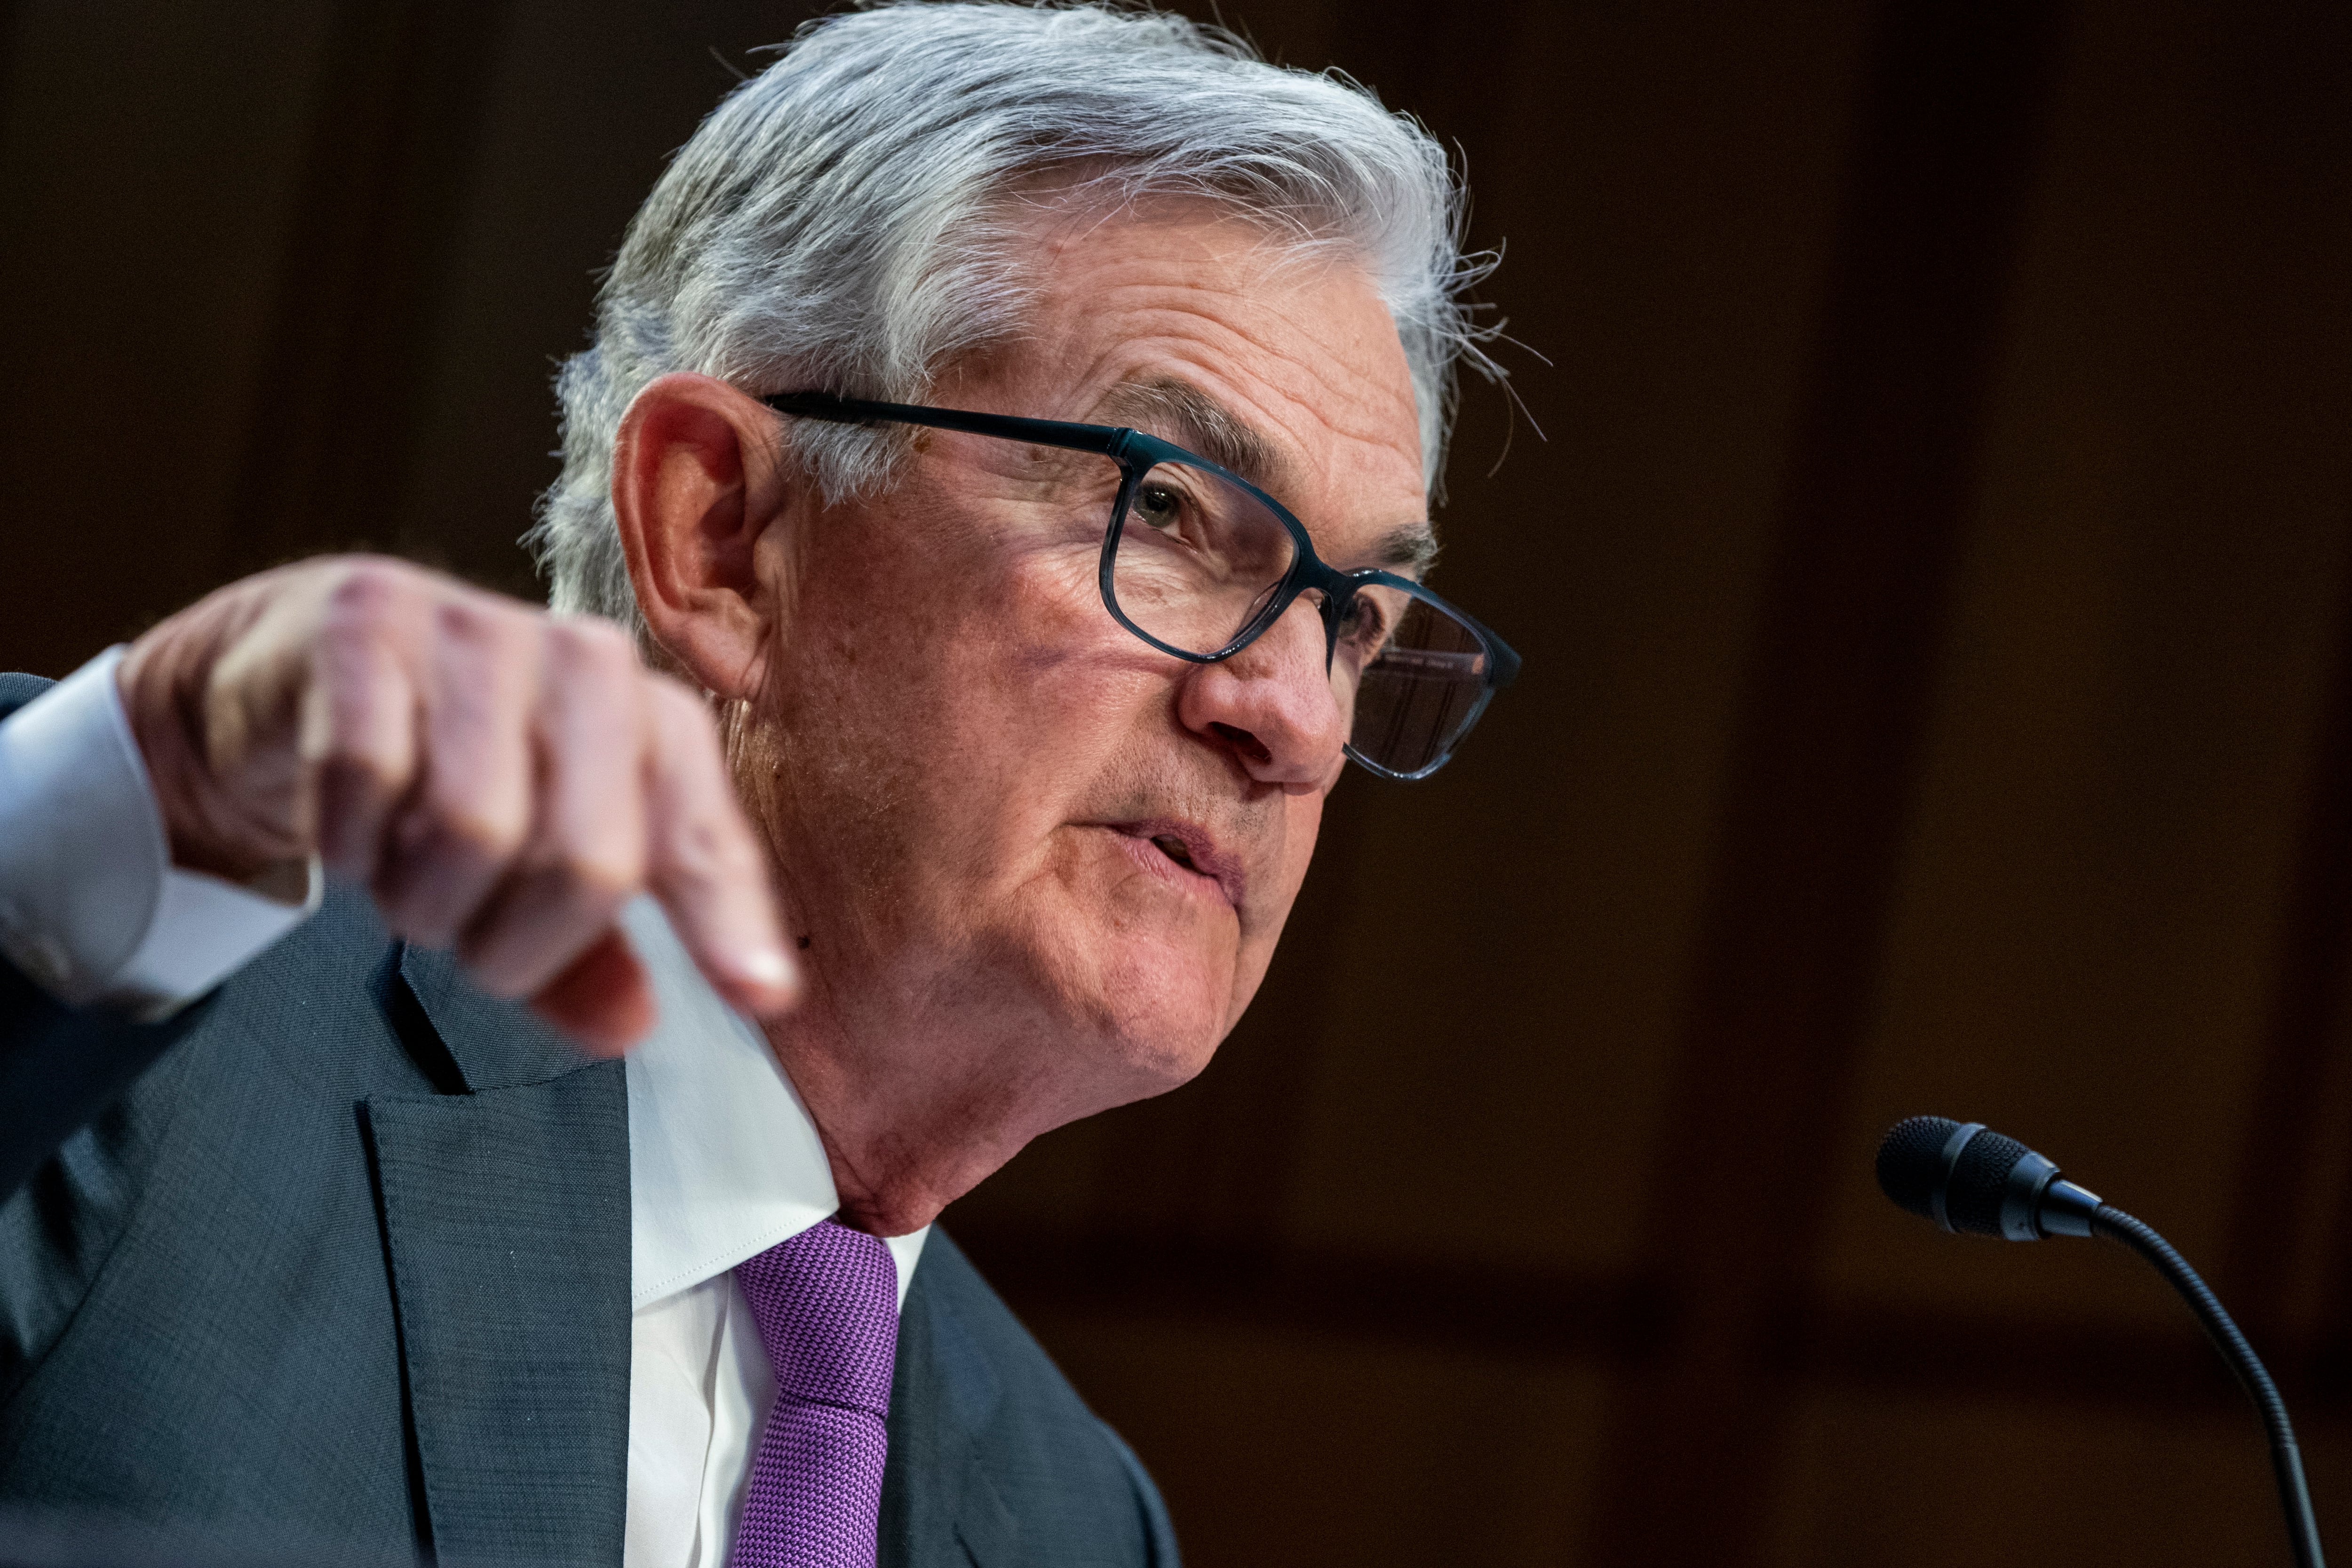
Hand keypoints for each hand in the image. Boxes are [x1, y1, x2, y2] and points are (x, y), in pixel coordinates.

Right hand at [114, 556, 795, 1051]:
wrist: (296, 670)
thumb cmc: (439, 770)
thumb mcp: (527, 868)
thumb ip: (585, 954)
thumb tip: (629, 1024)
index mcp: (653, 721)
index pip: (702, 840)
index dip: (729, 923)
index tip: (763, 997)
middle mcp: (586, 661)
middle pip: (589, 861)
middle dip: (515, 946)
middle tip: (470, 944)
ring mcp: (478, 631)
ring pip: (474, 828)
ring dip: (423, 901)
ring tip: (407, 882)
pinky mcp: (369, 624)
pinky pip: (368, 776)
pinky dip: (348, 838)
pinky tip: (350, 830)